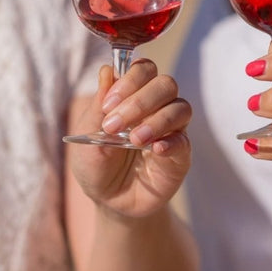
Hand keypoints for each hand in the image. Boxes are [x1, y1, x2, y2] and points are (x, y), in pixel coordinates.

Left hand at [68, 60, 191, 219]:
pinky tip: (154, 150)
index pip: (144, 69)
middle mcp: (158, 106)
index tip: (108, 104)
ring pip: (180, 107)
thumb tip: (106, 71)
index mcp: (135, 94)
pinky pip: (184, 140)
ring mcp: (172, 129)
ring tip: (134, 140)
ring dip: (156, 121)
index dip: (130, 80)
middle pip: (165, 84)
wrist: (108, 201)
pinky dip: (170, 141)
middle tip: (114, 125)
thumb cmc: (97, 162)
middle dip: (140, 101)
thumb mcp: (88, 135)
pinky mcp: (180, 154)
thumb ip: (98, 105)